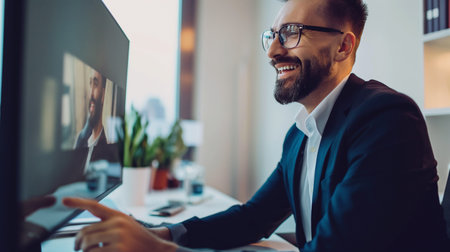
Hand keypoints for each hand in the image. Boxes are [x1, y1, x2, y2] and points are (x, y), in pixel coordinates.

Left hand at [63, 197, 177, 251]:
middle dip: (78, 242)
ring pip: (87, 243)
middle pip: (85, 231)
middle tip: (78, 247)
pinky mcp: (118, 250)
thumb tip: (85, 236)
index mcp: (118, 216)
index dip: (78, 202)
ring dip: (85, 250)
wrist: (158, 249)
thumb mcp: (126, 227)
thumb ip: (108, 226)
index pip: (94, 206)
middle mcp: (118, 223)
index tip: (64, 200)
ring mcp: (118, 236)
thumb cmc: (140, 241)